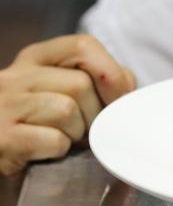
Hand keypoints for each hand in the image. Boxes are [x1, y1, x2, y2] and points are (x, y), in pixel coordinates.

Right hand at [0, 35, 135, 174]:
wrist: (3, 159)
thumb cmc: (40, 127)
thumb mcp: (63, 93)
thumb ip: (97, 81)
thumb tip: (127, 87)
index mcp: (36, 58)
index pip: (84, 46)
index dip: (112, 73)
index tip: (118, 99)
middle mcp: (15, 76)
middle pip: (80, 83)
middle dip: (94, 113)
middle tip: (85, 131)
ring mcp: (4, 106)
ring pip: (67, 110)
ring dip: (77, 133)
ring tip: (63, 139)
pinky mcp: (2, 138)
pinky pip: (54, 140)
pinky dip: (60, 151)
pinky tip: (46, 152)